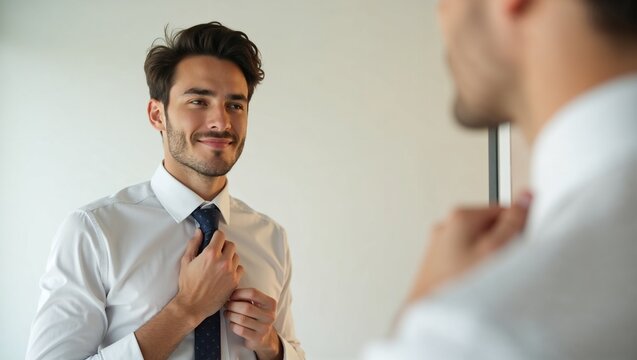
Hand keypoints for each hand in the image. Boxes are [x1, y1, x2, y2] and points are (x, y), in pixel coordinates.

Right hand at [174, 229, 243, 325]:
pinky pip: (240, 269)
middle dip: (224, 246)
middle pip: (231, 245)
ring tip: (221, 264)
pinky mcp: (235, 281)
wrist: (193, 305)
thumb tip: (199, 232)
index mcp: (210, 254)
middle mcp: (223, 261)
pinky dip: (234, 269)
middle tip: (217, 253)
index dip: (216, 237)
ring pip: (236, 256)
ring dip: (230, 257)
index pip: (221, 235)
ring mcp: (230, 272)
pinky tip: (226, 273)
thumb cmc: (188, 284)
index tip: (214, 240)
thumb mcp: (186, 261)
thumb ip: (194, 244)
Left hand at [225, 288, 281, 359]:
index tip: (231, 296)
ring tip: (227, 313)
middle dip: (232, 305)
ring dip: (230, 315)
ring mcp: (264, 328)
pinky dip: (233, 325)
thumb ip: (248, 297)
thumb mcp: (258, 304)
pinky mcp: (257, 338)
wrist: (264, 336)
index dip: (239, 293)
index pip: (253, 293)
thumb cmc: (256, 316)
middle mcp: (270, 316)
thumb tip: (230, 291)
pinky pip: (240, 330)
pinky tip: (232, 323)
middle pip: (246, 307)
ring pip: (242, 319)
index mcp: (270, 303)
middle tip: (226, 305)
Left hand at [406, 192, 531, 302]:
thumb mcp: (496, 249)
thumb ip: (512, 222)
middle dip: (500, 245)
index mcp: (460, 216)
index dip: (517, 229)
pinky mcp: (437, 264)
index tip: (519, 246)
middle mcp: (445, 227)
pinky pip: (464, 260)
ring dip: (487, 260)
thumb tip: (525, 198)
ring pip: (477, 246)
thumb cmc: (459, 285)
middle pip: (489, 228)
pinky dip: (473, 270)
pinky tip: (475, 286)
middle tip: (502, 265)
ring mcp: (439, 246)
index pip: (503, 211)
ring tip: (487, 279)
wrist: (429, 315)